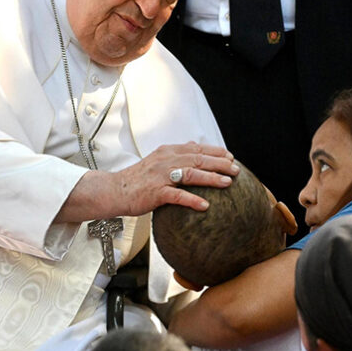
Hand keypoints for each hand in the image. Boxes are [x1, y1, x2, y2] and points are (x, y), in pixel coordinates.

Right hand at [56, 141, 238, 222]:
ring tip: (228, 183)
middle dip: (220, 163)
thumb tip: (194, 145)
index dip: (216, 151)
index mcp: (168, 152)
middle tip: (236, 169)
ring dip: (212, 178)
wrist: (114, 190)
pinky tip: (206, 205)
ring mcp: (160, 176)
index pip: (197, 148)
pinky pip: (177, 195)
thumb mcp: (157, 160)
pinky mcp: (155, 192)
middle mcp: (166, 160)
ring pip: (191, 173)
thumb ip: (176, 154)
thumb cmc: (138, 179)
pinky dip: (193, 199)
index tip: (231, 156)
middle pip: (198, 159)